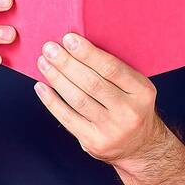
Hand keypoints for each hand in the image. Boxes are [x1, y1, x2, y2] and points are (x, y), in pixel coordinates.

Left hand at [32, 32, 167, 165]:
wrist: (140, 146)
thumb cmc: (132, 107)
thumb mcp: (136, 88)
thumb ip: (115, 70)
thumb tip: (77, 46)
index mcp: (142, 92)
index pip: (112, 69)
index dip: (88, 53)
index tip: (68, 39)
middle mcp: (129, 112)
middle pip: (92, 83)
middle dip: (67, 63)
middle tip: (50, 48)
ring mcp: (111, 130)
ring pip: (78, 99)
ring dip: (57, 78)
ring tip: (43, 63)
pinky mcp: (94, 142)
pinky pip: (68, 118)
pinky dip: (52, 101)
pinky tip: (41, 86)